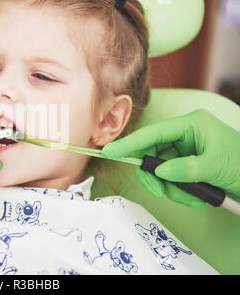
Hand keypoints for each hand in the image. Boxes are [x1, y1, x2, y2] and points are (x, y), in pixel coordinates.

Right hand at [102, 109, 239, 207]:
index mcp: (191, 125)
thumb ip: (185, 169)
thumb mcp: (215, 166)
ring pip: (161, 171)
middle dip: (157, 177)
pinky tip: (197, 198)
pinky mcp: (186, 164)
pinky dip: (180, 192)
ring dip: (173, 189)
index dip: (130, 143)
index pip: (153, 133)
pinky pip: (170, 179)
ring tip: (193, 199)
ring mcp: (184, 150)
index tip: (110, 152)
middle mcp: (184, 135)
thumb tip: (159, 172)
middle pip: (153, 154)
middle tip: (161, 193)